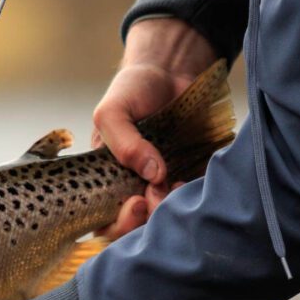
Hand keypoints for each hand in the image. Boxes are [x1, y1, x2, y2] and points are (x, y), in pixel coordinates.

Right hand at [92, 18, 216, 239]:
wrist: (172, 69)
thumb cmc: (133, 90)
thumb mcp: (112, 111)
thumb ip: (122, 142)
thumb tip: (153, 174)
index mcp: (106, 181)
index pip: (105, 221)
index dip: (118, 225)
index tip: (137, 204)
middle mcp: (133, 189)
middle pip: (135, 229)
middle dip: (146, 223)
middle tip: (156, 198)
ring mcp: (162, 186)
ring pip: (165, 219)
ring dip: (171, 211)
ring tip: (178, 187)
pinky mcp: (190, 176)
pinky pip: (194, 200)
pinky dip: (195, 197)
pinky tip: (192, 182)